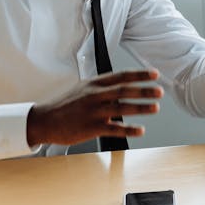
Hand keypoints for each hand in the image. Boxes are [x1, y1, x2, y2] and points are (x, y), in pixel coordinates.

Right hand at [26, 70, 162, 145]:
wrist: (44, 120)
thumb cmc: (65, 105)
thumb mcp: (83, 88)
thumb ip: (103, 87)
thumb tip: (123, 85)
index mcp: (94, 84)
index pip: (121, 76)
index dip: (140, 75)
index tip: (155, 74)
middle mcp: (95, 95)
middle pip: (124, 91)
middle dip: (145, 90)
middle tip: (160, 91)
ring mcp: (93, 112)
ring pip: (122, 108)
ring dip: (141, 108)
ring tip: (155, 108)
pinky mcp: (91, 128)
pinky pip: (114, 128)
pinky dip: (129, 129)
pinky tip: (141, 130)